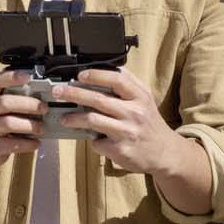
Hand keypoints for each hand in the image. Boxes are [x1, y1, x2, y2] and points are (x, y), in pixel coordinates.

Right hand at [0, 70, 44, 165]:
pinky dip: (27, 143)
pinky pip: (11, 144)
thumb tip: (43, 92)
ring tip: (41, 128)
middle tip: (44, 108)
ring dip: (29, 125)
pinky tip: (36, 143)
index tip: (28, 76)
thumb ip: (16, 96)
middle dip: (28, 104)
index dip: (11, 77)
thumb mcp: (1, 104)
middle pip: (4, 102)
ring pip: (8, 123)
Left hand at [50, 69, 177, 174]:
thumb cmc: (149, 123)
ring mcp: (127, 132)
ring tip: (64, 118)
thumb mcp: (144, 100)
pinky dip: (92, 140)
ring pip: (93, 120)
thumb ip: (127, 85)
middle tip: (58, 92)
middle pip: (99, 99)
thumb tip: (100, 70)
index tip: (80, 75)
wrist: (165, 153)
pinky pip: (98, 142)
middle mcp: (135, 112)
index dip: (96, 75)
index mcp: (140, 96)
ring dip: (74, 118)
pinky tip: (92, 139)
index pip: (117, 79)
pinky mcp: (121, 150)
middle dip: (74, 93)